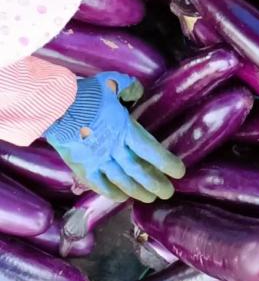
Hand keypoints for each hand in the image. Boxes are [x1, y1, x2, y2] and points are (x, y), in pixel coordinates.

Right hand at [45, 72, 184, 202]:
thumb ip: (129, 87)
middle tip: (168, 192)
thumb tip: (138, 92)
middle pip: (138, 170)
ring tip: (150, 198)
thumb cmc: (86, 93)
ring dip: (137, 191)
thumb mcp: (112, 82)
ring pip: (121, 180)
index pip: (150, 150)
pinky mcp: (82, 167)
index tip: (179, 172)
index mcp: (124, 129)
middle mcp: (114, 148)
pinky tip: (122, 197)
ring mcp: (98, 160)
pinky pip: (99, 184)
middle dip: (155, 183)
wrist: (57, 107)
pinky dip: (111, 192)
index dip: (166, 162)